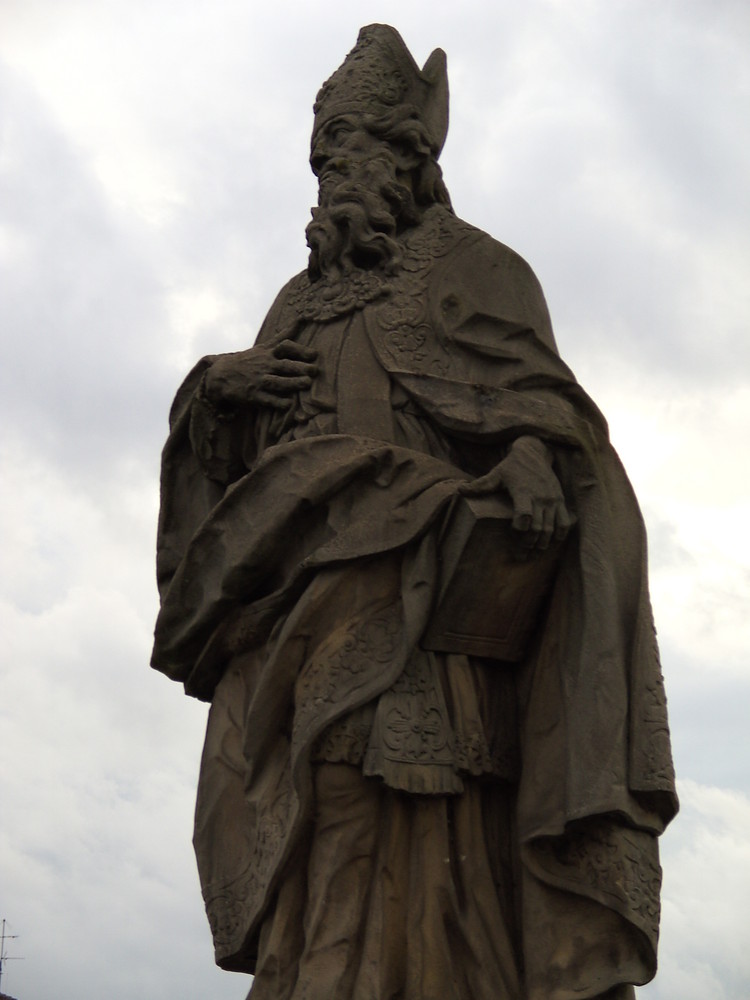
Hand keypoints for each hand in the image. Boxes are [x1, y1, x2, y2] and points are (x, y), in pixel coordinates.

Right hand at [203, 339, 317, 409]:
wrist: (222, 374)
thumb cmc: (249, 360)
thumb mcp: (265, 346)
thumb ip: (284, 335)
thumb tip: (302, 318)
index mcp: (269, 353)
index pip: (285, 347)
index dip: (300, 350)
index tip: (314, 355)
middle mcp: (265, 366)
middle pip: (284, 365)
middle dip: (300, 368)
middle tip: (315, 370)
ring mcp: (259, 381)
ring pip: (278, 382)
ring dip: (292, 383)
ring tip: (307, 384)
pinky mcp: (254, 395)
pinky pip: (267, 399)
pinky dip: (278, 402)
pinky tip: (289, 404)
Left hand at [459, 436, 571, 550]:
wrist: (535, 454)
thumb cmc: (511, 467)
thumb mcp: (495, 474)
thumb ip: (480, 485)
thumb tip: (460, 491)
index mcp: (523, 491)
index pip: (524, 514)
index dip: (520, 528)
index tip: (513, 535)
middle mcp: (540, 497)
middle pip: (538, 527)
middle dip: (529, 544)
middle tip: (521, 557)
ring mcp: (553, 500)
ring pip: (551, 529)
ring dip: (543, 544)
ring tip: (533, 555)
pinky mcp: (560, 501)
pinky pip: (564, 523)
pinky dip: (559, 536)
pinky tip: (550, 543)